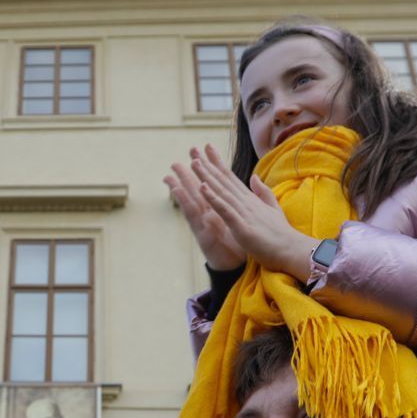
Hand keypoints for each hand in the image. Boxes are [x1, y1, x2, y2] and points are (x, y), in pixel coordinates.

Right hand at [165, 153, 244, 271]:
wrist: (239, 268)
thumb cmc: (241, 245)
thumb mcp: (244, 220)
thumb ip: (243, 205)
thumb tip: (245, 192)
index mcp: (220, 209)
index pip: (213, 184)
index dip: (210, 167)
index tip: (205, 150)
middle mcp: (209, 214)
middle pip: (197, 189)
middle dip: (189, 173)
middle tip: (181, 156)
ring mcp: (204, 223)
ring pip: (190, 200)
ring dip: (181, 185)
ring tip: (171, 172)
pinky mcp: (201, 233)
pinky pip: (192, 215)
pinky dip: (185, 202)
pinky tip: (178, 190)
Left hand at [186, 145, 315, 281]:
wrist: (291, 249)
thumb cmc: (281, 233)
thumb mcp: (272, 208)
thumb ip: (263, 192)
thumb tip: (254, 176)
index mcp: (250, 200)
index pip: (230, 178)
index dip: (217, 164)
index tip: (206, 150)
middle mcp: (246, 202)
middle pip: (223, 181)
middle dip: (208, 166)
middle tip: (193, 151)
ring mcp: (244, 213)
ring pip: (222, 191)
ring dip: (207, 177)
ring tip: (194, 163)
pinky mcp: (242, 226)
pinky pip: (225, 209)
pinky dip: (213, 198)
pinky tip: (202, 187)